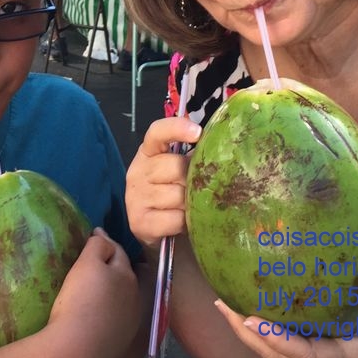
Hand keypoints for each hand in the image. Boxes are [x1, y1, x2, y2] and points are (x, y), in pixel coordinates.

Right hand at [47, 229, 139, 357]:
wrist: (77, 347)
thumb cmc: (81, 299)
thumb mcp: (87, 264)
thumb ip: (98, 245)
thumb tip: (103, 234)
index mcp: (127, 275)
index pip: (118, 252)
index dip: (106, 242)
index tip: (95, 235)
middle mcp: (134, 297)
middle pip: (123, 274)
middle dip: (113, 266)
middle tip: (94, 262)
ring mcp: (130, 320)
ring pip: (122, 297)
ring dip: (113, 289)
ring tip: (96, 287)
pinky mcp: (120, 339)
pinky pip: (115, 316)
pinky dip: (108, 309)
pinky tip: (96, 312)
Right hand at [126, 116, 201, 246]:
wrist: (153, 229)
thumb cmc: (171, 192)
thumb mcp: (178, 171)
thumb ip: (193, 157)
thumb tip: (222, 147)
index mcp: (148, 152)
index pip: (157, 132)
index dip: (177, 128)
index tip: (198, 132)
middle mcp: (138, 171)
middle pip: (175, 166)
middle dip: (193, 178)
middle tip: (198, 188)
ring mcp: (136, 197)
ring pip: (177, 195)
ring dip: (190, 203)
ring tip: (190, 207)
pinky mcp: (139, 222)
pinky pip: (175, 218)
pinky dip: (184, 222)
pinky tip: (182, 221)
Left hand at [216, 244, 357, 357]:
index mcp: (352, 355)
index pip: (308, 353)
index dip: (278, 340)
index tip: (252, 320)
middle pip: (280, 357)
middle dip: (249, 336)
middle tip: (223, 304)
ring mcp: (325, 356)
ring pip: (278, 355)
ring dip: (249, 333)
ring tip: (223, 302)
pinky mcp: (323, 347)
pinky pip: (288, 342)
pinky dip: (266, 328)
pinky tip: (247, 302)